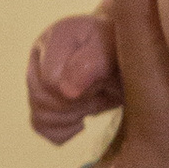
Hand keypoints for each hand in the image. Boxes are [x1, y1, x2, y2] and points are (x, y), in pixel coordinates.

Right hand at [28, 13, 120, 144]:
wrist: (130, 59)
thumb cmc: (124, 51)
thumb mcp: (115, 51)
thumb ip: (91, 65)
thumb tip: (66, 91)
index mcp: (58, 36)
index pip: (50, 80)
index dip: (79, 90)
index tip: (102, 79)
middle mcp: (42, 54)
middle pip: (41, 98)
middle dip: (76, 103)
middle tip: (101, 91)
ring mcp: (37, 78)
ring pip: (40, 116)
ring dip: (71, 117)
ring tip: (94, 101)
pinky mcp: (42, 99)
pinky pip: (41, 127)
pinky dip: (63, 131)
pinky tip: (81, 120)